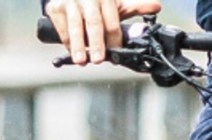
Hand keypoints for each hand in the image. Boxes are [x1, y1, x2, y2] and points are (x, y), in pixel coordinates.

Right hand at [43, 0, 161, 64]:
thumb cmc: (97, 2)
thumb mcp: (117, 3)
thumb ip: (136, 6)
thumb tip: (156, 7)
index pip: (112, 21)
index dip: (114, 39)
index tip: (115, 53)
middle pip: (94, 23)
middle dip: (96, 43)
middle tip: (98, 60)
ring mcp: (70, 2)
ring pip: (75, 26)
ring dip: (78, 45)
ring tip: (81, 60)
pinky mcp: (55, 8)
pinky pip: (62, 28)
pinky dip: (67, 41)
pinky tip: (72, 51)